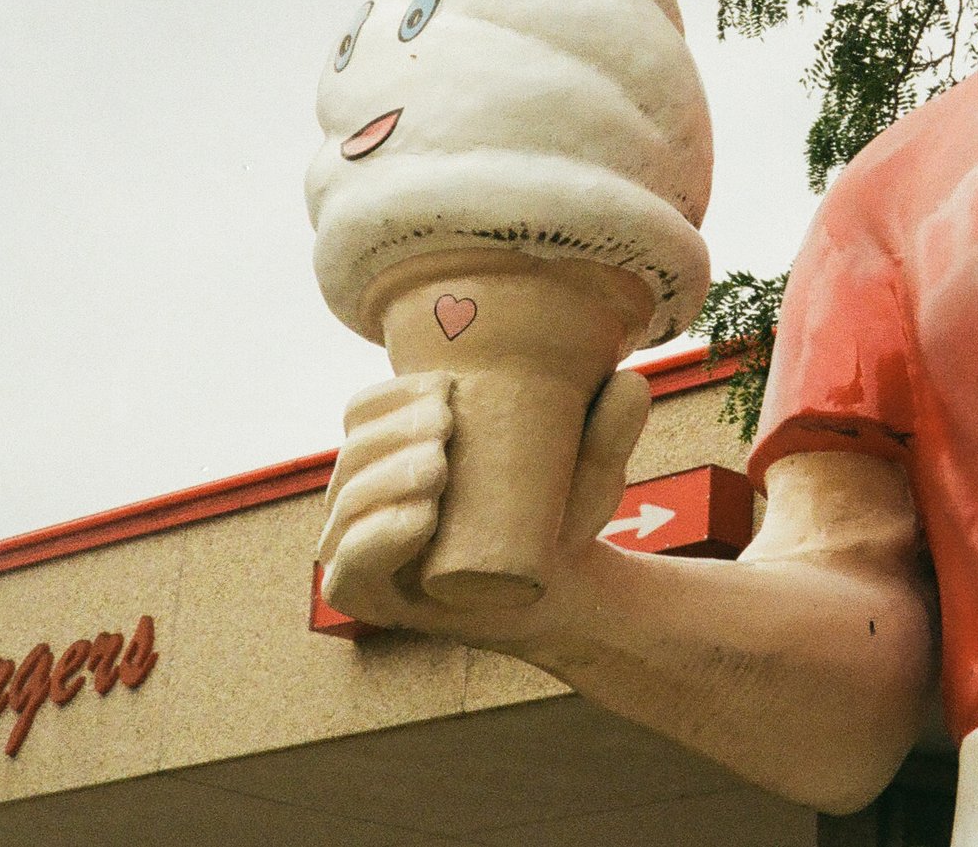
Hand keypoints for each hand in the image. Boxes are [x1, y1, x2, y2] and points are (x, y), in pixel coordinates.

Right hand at [313, 366, 650, 651]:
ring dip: (384, 482)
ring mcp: (359, 549)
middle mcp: (365, 496)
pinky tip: (417, 517)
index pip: (363, 410)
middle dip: (391, 437)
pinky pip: (347, 570)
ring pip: (346, 505)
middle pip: (353, 454)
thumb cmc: (557, 516)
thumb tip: (631, 380)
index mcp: (395, 449)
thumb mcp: (588, 467)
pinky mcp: (367, 598)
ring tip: (439, 472)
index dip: (391, 395)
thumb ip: (611, 425)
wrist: (564, 594)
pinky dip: (375, 540)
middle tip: (445, 430)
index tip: (444, 389)